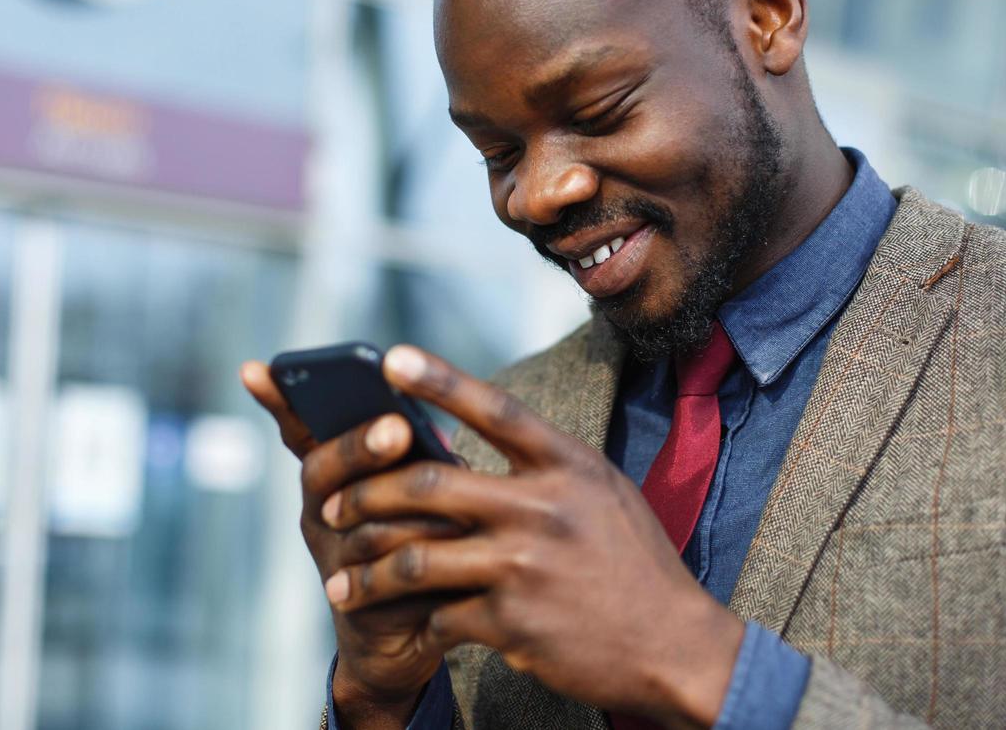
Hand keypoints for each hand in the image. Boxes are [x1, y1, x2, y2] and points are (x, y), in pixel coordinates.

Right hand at [240, 361, 463, 729]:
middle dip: (360, 446)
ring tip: (456, 495)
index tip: (256, 368)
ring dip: (412, 506)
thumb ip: (422, 462)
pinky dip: (427, 554)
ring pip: (362, 521)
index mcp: (334, 477)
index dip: (279, 401)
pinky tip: (462, 545)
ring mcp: (331, 555)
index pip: (301, 430)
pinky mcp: (354, 598)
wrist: (411, 636)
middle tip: (397, 426)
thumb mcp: (424, 491)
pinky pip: (385, 570)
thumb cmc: (424, 544)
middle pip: (324, 470)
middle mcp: (320, 511)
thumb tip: (444, 441)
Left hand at [315, 346, 745, 729]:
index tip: (390, 357)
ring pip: (416, 558)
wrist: (674, 647)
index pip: (495, 409)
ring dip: (369, 573)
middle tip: (331, 506)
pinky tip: (409, 629)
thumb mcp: (602, 494)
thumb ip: (545, 469)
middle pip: (428, 485)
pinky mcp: (513, 622)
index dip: (440, 380)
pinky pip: (440, 615)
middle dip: (366, 496)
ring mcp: (525, 566)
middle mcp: (544, 508)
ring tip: (340, 583)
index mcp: (568, 466)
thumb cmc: (632, 564)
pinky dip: (419, 622)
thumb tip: (477, 446)